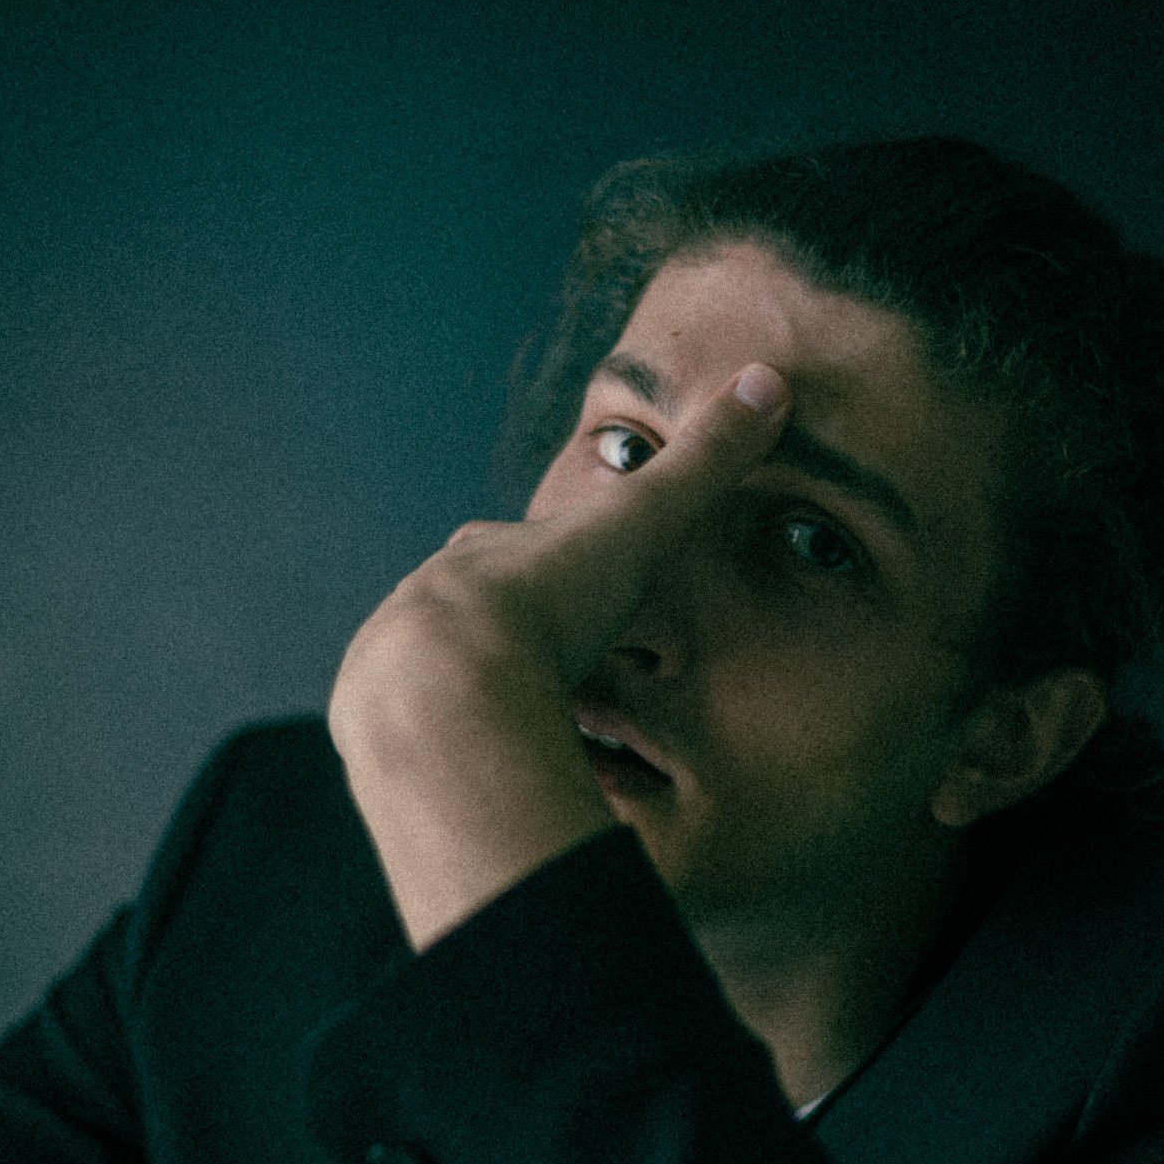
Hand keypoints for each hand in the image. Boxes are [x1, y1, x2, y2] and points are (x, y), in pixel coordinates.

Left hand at [327, 362, 790, 947]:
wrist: (451, 693)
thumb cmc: (549, 601)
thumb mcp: (642, 524)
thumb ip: (705, 463)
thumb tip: (769, 382)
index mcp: (485, 554)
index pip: (522, 548)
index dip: (561, 565)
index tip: (589, 586)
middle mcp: (431, 604)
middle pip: (482, 614)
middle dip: (522, 639)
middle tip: (570, 673)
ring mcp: (402, 672)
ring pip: (457, 683)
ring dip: (498, 702)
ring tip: (546, 738)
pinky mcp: (394, 739)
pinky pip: (445, 747)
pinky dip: (481, 758)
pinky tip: (514, 782)